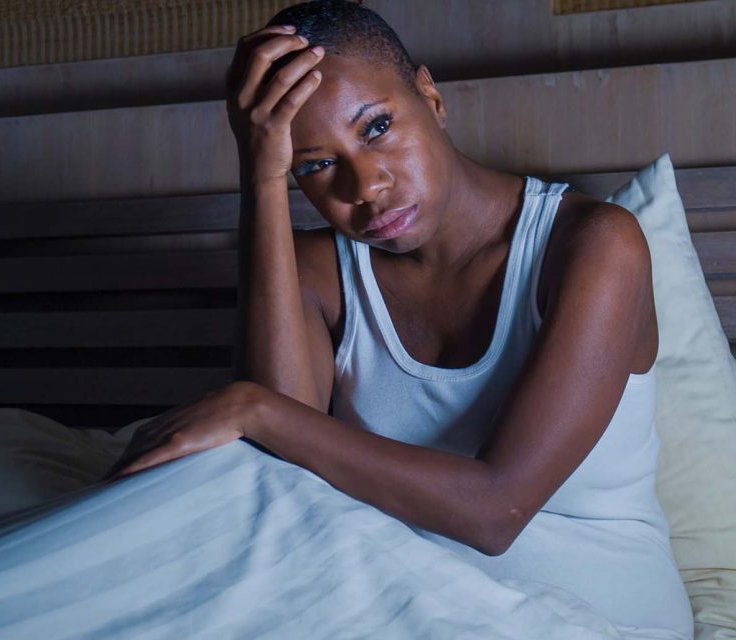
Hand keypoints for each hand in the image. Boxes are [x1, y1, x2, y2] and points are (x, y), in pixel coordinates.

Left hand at [102, 381, 263, 480]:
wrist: (239, 404)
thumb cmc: (224, 414)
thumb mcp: (199, 422)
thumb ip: (188, 432)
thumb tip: (188, 444)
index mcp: (165, 422)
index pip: (135, 444)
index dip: (122, 460)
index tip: (112, 476)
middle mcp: (161, 426)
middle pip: (129, 451)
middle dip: (113, 470)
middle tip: (99, 490)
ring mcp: (168, 433)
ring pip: (134, 455)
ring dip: (116, 473)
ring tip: (103, 491)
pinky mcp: (178, 441)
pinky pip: (150, 457)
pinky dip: (132, 468)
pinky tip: (120, 479)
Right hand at [225, 24, 324, 182]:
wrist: (259, 169)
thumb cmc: (258, 133)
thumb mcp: (246, 104)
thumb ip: (254, 80)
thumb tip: (277, 49)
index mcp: (233, 87)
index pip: (246, 47)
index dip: (269, 33)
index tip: (290, 30)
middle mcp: (241, 97)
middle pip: (261, 55)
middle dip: (286, 42)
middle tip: (306, 41)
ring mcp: (256, 112)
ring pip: (282, 76)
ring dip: (304, 60)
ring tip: (318, 53)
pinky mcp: (273, 127)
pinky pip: (293, 99)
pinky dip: (307, 84)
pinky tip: (318, 77)